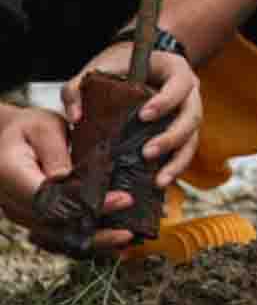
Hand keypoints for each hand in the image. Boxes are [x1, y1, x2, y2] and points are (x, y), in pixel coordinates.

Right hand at [0, 104, 136, 251]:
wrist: (8, 139)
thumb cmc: (29, 128)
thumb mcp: (43, 128)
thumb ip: (54, 151)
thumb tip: (64, 176)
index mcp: (12, 175)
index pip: (49, 199)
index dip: (85, 205)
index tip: (121, 200)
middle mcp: (12, 202)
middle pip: (54, 225)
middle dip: (95, 229)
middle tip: (130, 230)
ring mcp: (20, 214)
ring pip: (55, 236)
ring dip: (91, 241)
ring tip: (125, 240)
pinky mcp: (31, 219)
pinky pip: (56, 234)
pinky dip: (83, 239)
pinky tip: (109, 242)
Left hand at [62, 40, 201, 187]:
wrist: (138, 65)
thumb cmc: (121, 65)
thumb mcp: (100, 67)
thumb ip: (79, 87)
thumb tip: (75, 117)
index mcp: (176, 70)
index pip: (179, 85)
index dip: (166, 101)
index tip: (144, 115)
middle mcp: (190, 94)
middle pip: (192, 117)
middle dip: (172, 137)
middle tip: (147, 153)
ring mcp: (188, 114)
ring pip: (193, 139)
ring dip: (178, 161)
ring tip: (159, 180)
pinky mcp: (183, 132)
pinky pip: (185, 151)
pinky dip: (174, 168)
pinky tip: (159, 182)